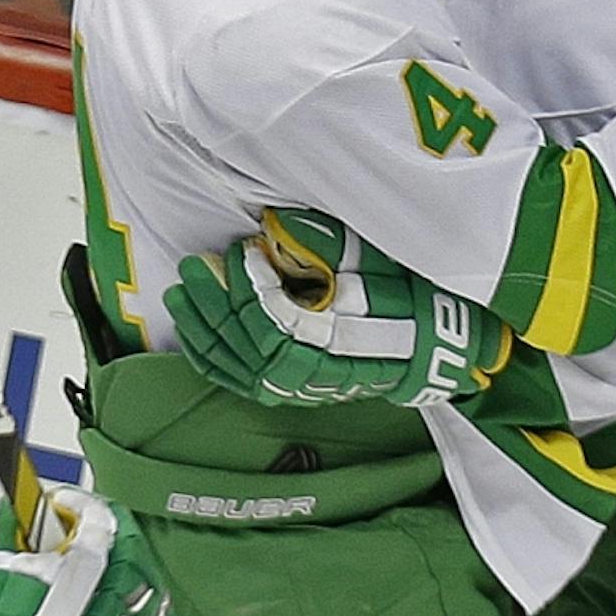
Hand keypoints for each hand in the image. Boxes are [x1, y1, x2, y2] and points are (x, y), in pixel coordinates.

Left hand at [164, 208, 511, 407]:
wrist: (435, 346)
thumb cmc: (405, 296)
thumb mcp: (373, 258)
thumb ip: (323, 242)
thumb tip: (275, 223)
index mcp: (332, 343)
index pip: (272, 318)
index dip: (249, 284)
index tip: (241, 249)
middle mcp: (309, 373)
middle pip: (244, 341)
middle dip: (213, 302)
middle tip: (191, 266)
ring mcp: (297, 388)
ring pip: (234, 364)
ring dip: (202, 328)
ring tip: (180, 293)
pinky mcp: (290, 392)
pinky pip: (238, 381)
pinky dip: (211, 358)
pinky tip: (191, 334)